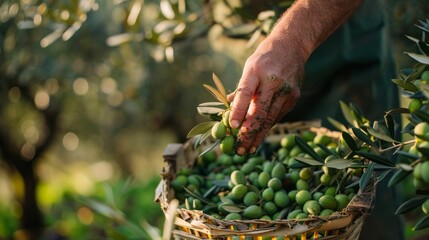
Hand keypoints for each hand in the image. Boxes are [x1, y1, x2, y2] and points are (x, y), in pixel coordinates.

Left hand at [228, 38, 304, 155]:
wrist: (292, 45)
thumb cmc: (264, 59)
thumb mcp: (248, 68)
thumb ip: (240, 90)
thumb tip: (226, 111)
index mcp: (255, 70)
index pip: (245, 92)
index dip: (238, 110)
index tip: (232, 127)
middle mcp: (272, 80)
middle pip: (259, 111)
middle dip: (248, 133)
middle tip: (238, 149)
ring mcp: (286, 89)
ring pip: (270, 118)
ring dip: (258, 136)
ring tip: (247, 150)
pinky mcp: (294, 96)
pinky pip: (277, 116)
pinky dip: (267, 127)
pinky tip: (258, 137)